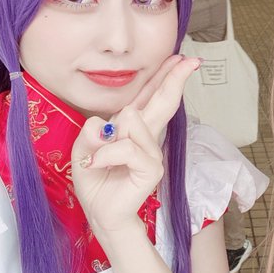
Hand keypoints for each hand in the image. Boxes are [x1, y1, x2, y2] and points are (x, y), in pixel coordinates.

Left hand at [71, 55, 200, 235]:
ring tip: (98, 156)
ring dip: (108, 138)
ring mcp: (151, 152)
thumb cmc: (96, 180)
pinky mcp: (151, 168)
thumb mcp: (83, 150)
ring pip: (133, 120)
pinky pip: (127, 147)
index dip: (165, 76)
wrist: (101, 213)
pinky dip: (106, 155)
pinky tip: (97, 163)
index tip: (181, 59)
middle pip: (163, 100)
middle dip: (174, 78)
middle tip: (190, 61)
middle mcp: (146, 136)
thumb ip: (91, 133)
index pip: (151, 96)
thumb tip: (105, 124)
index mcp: (132, 127)